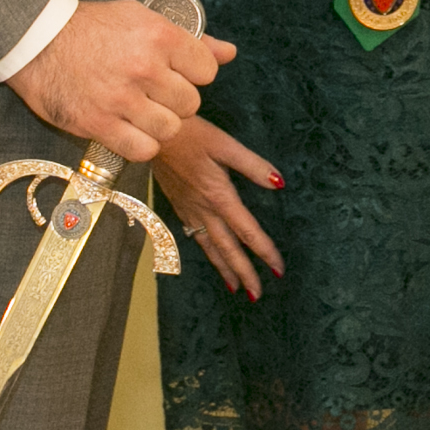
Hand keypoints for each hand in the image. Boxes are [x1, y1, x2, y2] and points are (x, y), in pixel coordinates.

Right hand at [6, 0, 230, 163]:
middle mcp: (145, 68)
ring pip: (170, 129)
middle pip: (190, 103)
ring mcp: (122, 99)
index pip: (206, 70)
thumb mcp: (142, 18)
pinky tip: (130, 129)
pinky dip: (141, 144)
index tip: (178, 72)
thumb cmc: (91, 27)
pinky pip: (143, 150)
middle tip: (155, 92)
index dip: (194, 73)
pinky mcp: (99, 124)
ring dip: (161, 124)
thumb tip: (229, 53)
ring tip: (143, 111)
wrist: (37, 40)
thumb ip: (190, 39)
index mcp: (159, 36)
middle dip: (177, 100)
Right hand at [152, 117, 285, 296]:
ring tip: (236, 288)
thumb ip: (252, 165)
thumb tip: (278, 183)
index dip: (264, 252)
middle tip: (257, 294)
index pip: (247, 232)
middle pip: (227, 249)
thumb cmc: (191, 134)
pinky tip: (212, 256)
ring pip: (209, 248)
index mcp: (219, 196)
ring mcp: (188, 210)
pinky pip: (195, 238)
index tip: (278, 270)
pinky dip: (207, 253)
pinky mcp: (178, 206)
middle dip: (244, 273)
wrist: (151, 134)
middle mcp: (203, 210)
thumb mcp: (225, 144)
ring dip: (224, 269)